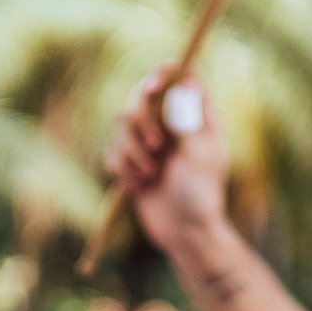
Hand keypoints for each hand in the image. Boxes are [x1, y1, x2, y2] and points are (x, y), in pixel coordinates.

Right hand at [101, 69, 232, 255]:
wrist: (184, 235)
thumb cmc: (200, 197)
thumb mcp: (198, 157)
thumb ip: (189, 120)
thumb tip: (186, 82)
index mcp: (196, 117)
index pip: (180, 77)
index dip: (163, 75)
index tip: (151, 89)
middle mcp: (171, 124)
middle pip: (141, 96)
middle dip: (141, 121)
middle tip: (156, 147)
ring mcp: (150, 142)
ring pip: (121, 123)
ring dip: (130, 151)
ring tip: (148, 176)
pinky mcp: (132, 161)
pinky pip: (112, 149)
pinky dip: (121, 168)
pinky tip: (137, 188)